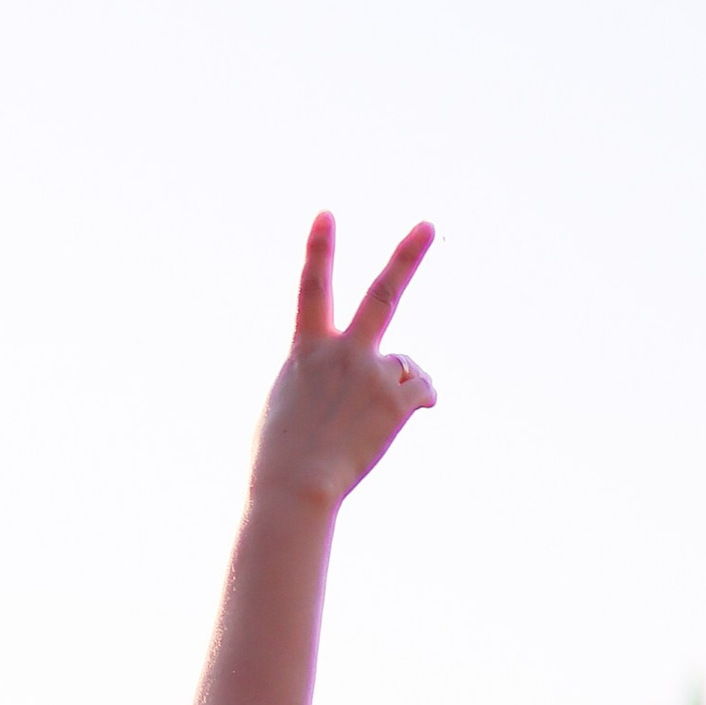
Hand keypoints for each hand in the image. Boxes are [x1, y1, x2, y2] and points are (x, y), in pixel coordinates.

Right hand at [252, 212, 435, 515]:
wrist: (294, 489)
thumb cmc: (278, 461)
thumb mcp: (283, 408)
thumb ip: (317, 379)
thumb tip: (359, 381)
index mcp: (307, 352)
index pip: (313, 289)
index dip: (319, 250)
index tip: (326, 215)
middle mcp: (343, 352)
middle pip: (383, 295)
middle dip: (406, 258)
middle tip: (427, 226)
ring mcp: (372, 374)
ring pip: (404, 365)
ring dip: (395, 387)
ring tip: (365, 423)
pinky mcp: (396, 402)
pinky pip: (424, 391)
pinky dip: (421, 402)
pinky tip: (400, 420)